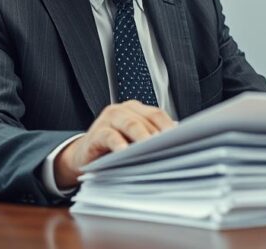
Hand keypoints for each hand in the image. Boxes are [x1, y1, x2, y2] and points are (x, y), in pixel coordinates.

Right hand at [54, 101, 174, 188]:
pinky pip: (110, 136)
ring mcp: (108, 120)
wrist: (84, 156)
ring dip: (143, 136)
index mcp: (136, 110)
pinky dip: (118, 144)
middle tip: (169, 145)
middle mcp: (123, 110)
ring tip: (151, 147)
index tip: (181, 138)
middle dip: (159, 133)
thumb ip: (151, 138)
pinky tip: (125, 153)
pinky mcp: (96, 134)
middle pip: (147, 119)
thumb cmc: (113, 149)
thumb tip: (177, 145)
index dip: (169, 125)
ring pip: (131, 124)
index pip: (157, 114)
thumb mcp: (133, 141)